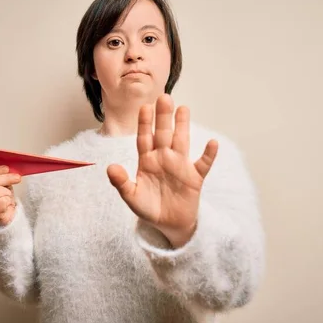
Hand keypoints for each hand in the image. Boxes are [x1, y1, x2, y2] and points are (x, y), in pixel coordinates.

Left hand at [107, 94, 217, 247]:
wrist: (168, 225)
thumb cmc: (149, 208)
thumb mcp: (131, 197)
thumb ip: (121, 183)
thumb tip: (110, 168)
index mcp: (147, 161)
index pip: (145, 138)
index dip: (145, 123)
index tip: (144, 107)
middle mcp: (164, 158)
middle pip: (164, 134)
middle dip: (164, 117)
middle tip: (165, 97)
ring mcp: (180, 166)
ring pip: (182, 141)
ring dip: (183, 126)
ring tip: (184, 108)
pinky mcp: (195, 178)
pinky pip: (203, 164)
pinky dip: (209, 155)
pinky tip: (213, 143)